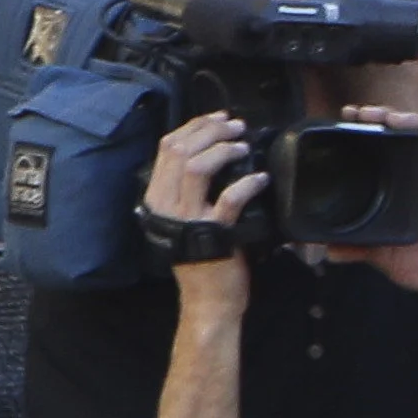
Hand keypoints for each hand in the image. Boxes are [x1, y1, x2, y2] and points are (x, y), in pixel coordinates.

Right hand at [140, 114, 264, 296]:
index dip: (194, 127)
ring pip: (196, 167)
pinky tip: (261, 178)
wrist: (209, 299)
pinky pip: (229, 199)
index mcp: (157, 197)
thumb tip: (210, 151)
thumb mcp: (185, 217)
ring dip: (223, 149)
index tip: (218, 118)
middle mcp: (166, 205)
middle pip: (180, 151)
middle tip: (236, 126)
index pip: (167, 148)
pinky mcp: (214, 233)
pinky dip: (247, 183)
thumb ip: (188, 189)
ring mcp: (187, 219)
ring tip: (243, 145)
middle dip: (210, 130)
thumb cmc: (204, 256)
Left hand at [345, 110, 417, 306]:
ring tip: (385, 115)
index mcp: (402, 189)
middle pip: (402, 136)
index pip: (384, 149)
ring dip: (406, 121)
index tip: (344, 118)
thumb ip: (358, 249)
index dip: (366, 130)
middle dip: (381, 117)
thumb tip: (327, 250)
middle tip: (357, 112)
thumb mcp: (383, 257)